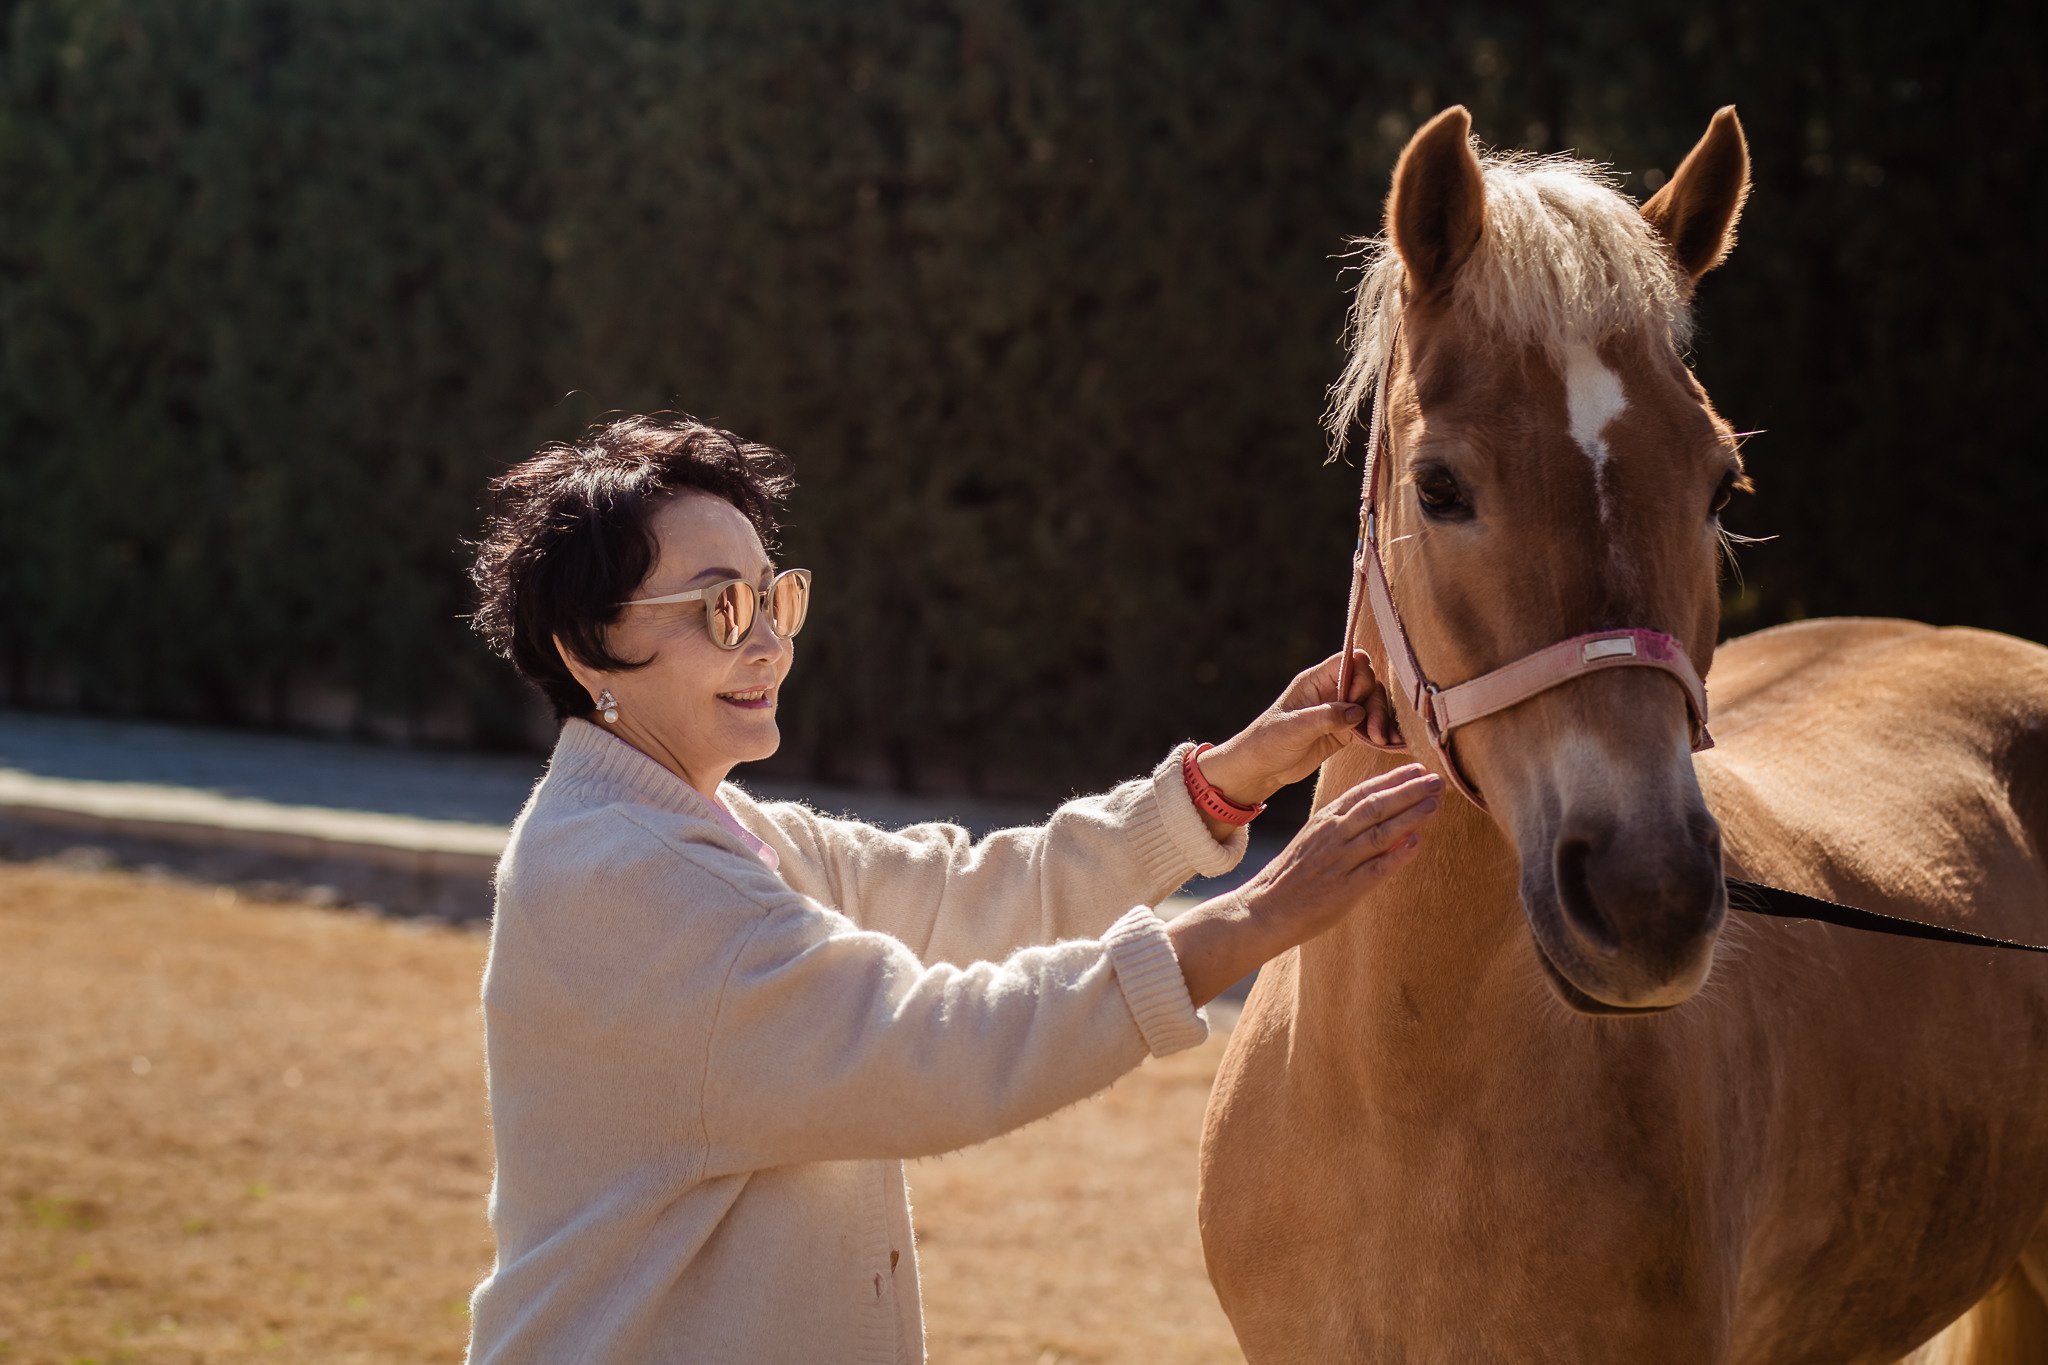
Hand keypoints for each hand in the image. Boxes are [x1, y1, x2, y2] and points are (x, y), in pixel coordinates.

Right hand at [1166, 764, 1441, 1005]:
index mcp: (1324, 821)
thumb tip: (1377, 818)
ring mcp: (1339, 861)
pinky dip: (1399, 854)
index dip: (1393, 779)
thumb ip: (1343, 828)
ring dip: (1412, 815)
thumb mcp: (1313, 841)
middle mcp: (1333, 835)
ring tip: (1436, 802)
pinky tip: (1419, 842)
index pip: (1363, 792)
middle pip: (1376, 805)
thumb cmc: (1291, 876)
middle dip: (1409, 790)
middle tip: (1437, 779)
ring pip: (1381, 831)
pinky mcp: (1344, 888)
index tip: (1418, 769)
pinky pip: (1377, 868)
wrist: (1263, 909)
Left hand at [1192, 650, 1397, 838]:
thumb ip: (1327, 717)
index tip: (1355, 701)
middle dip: (1377, 705)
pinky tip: (1392, 743)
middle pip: (1368, 684)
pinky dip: (1382, 732)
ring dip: (1383, 720)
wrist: (1260, 769)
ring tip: (1382, 741)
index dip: (1361, 677)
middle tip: (1376, 733)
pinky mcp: (1345, 732)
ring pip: (1373, 705)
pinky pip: (1370, 725)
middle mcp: (1330, 691)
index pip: (1350, 661)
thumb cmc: (1268, 742)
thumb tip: (1358, 712)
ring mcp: (1339, 711)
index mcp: (1315, 681)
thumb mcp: (1294, 728)